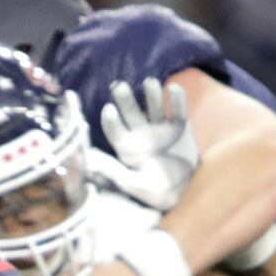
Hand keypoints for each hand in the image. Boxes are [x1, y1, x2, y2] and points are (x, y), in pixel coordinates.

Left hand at [91, 78, 200, 210]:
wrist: (186, 191)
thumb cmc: (157, 192)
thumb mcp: (134, 184)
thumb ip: (114, 172)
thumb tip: (89, 160)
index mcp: (128, 148)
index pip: (115, 130)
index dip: (111, 121)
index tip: (108, 109)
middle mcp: (142, 135)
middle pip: (131, 113)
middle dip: (125, 99)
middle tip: (118, 86)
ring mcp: (160, 129)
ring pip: (153, 107)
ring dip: (151, 95)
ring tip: (149, 82)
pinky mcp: (179, 127)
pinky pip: (178, 110)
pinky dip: (177, 99)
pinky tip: (173, 88)